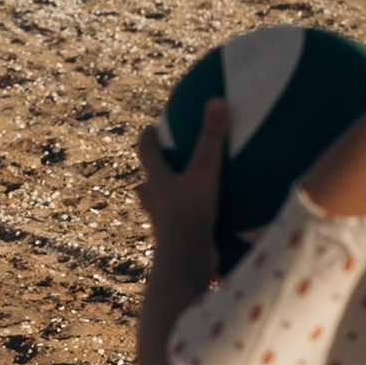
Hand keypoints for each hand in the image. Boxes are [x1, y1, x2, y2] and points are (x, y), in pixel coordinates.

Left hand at [135, 95, 228, 262]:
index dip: (148, 138)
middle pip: (147, 183)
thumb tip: (218, 101)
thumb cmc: (190, 214)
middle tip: (162, 162)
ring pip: (160, 208)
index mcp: (157, 182)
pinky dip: (189, 222)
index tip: (150, 128)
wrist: (184, 264)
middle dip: (152, 173)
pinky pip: (181, 228)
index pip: (147, 153)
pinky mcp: (176, 244)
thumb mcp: (205, 172)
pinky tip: (206, 223)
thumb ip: (211, 139)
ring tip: (181, 194)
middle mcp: (155, 203)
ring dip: (167, 200)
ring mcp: (164, 225)